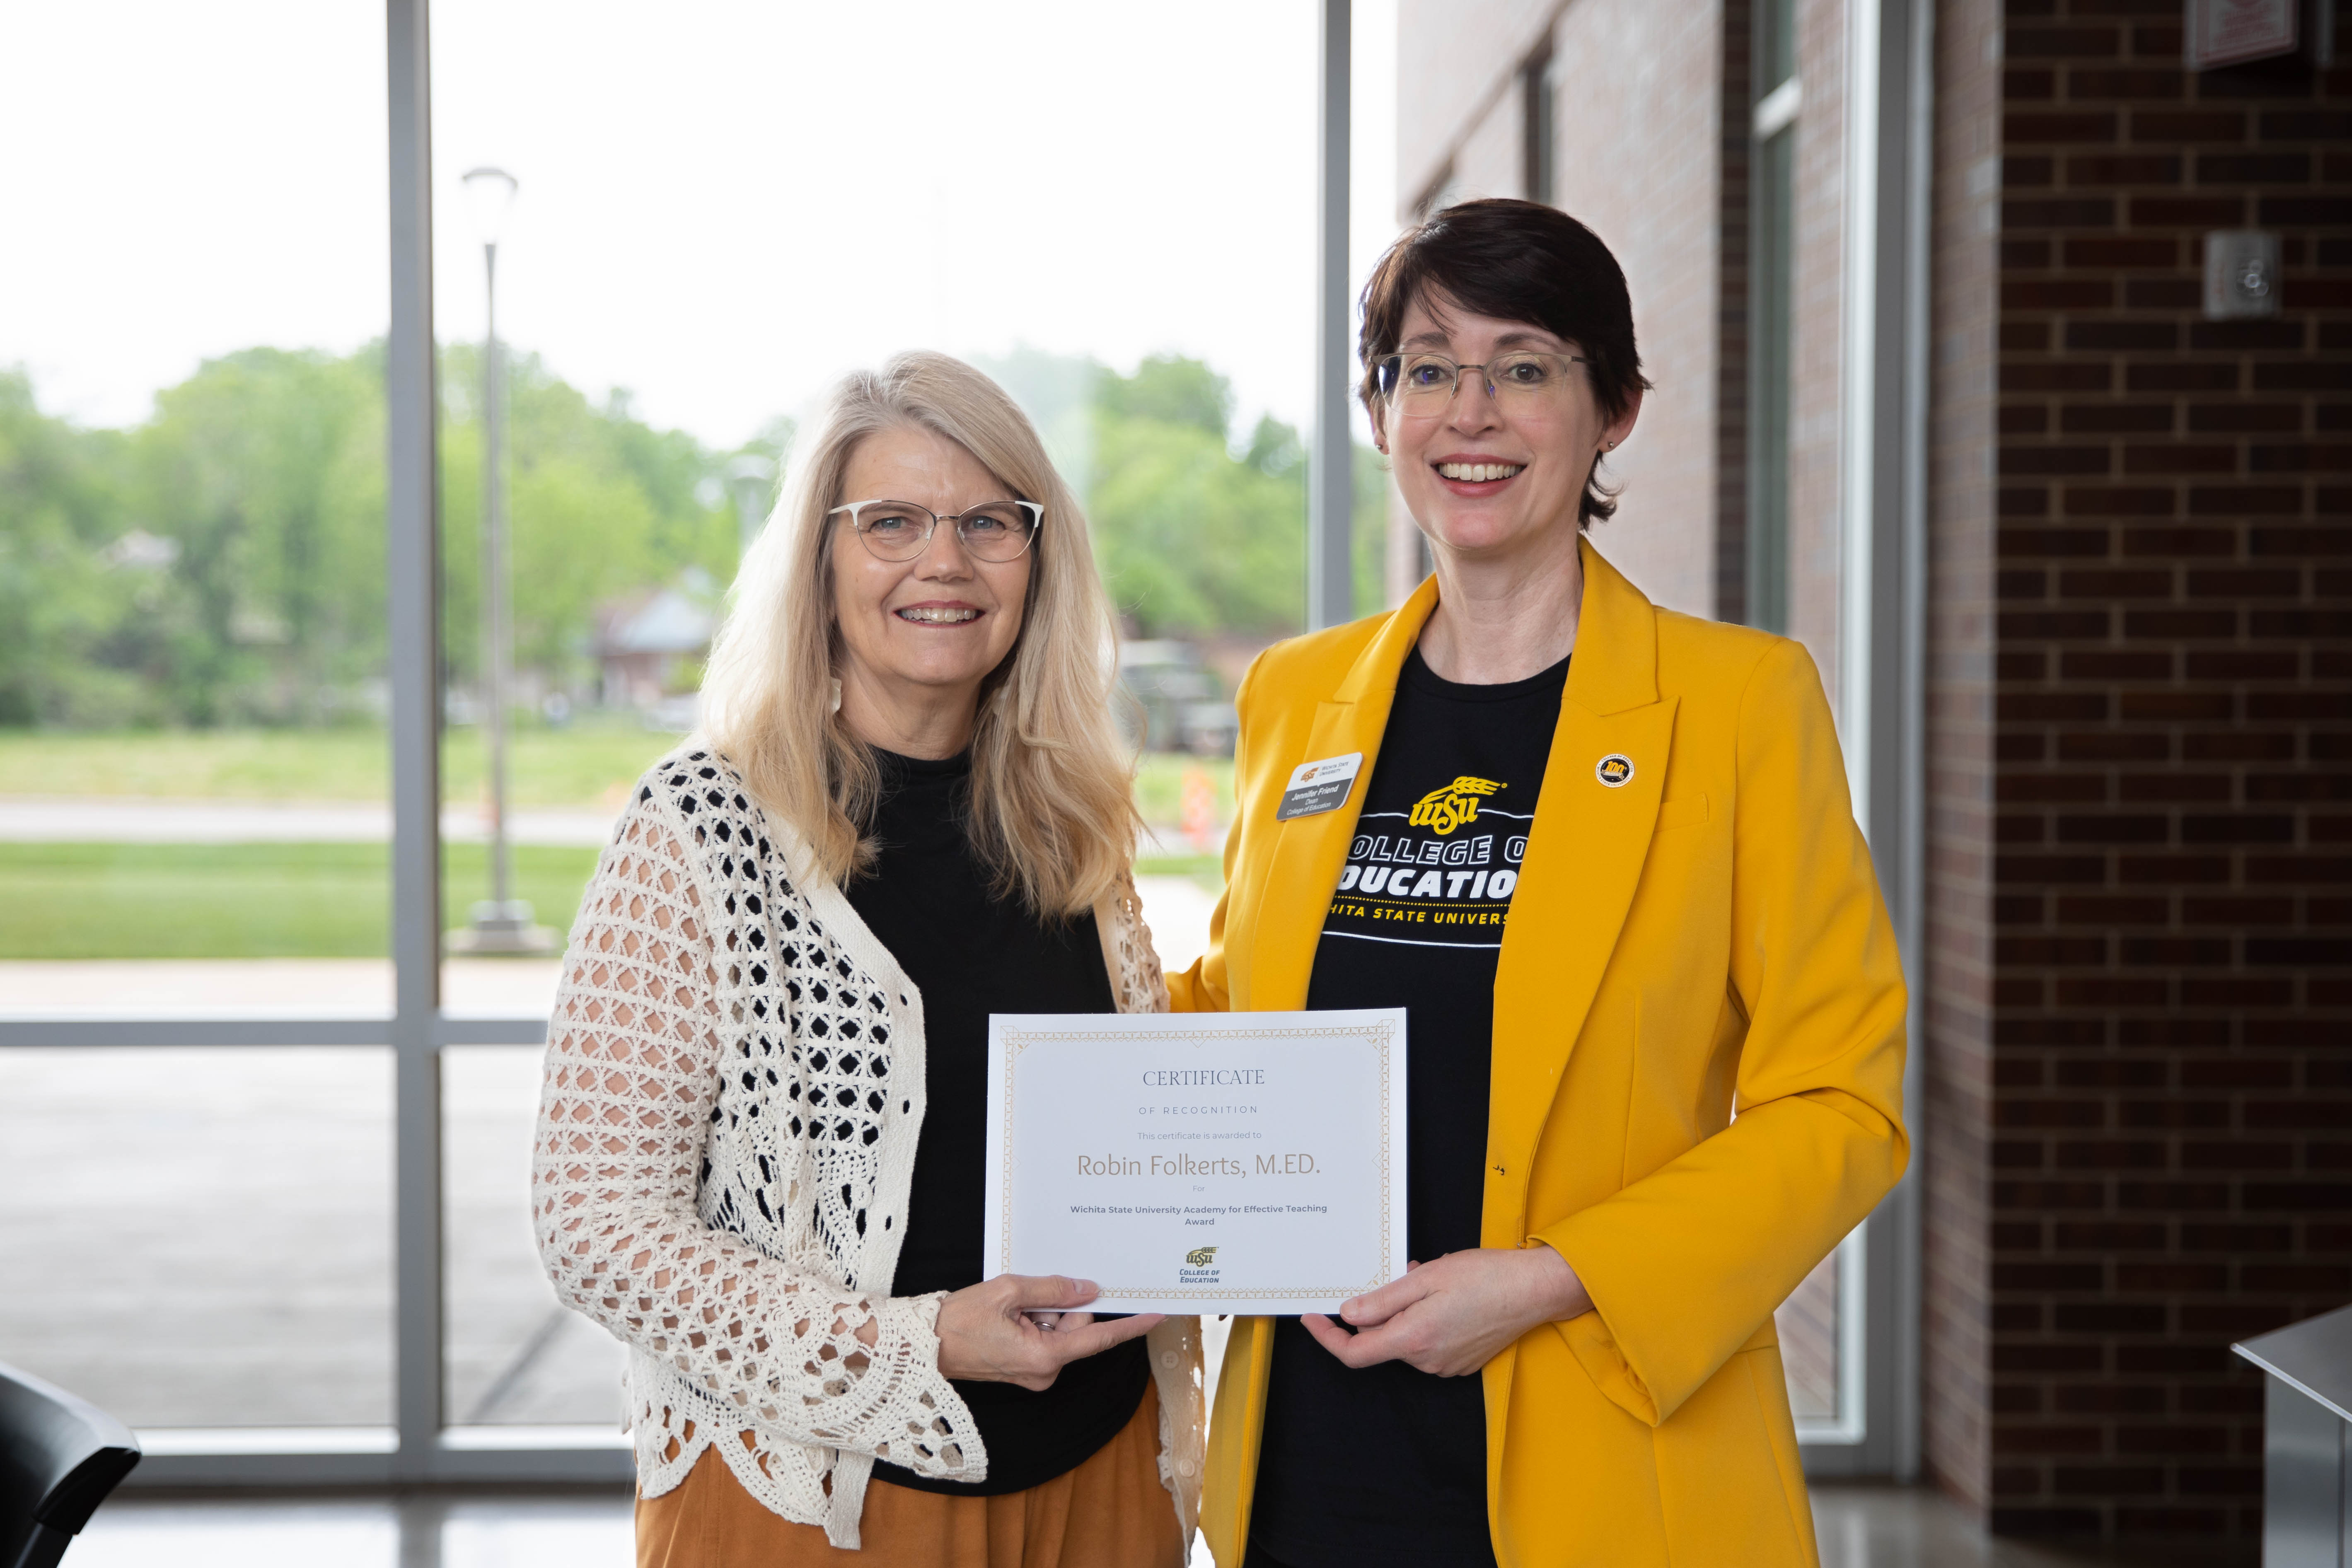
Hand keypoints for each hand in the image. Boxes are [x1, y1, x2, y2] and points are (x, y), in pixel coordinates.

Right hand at [935, 1274, 1165, 1390]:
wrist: (925, 1346)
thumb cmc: (960, 1320)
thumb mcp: (1008, 1292)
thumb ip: (1052, 1290)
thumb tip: (1087, 1289)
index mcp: (1045, 1356)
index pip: (1099, 1338)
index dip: (1131, 1326)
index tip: (1157, 1315)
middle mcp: (1045, 1372)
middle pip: (1075, 1327)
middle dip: (1058, 1306)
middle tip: (1023, 1299)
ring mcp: (1035, 1373)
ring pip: (1059, 1330)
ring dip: (1041, 1313)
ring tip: (1008, 1310)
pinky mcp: (1025, 1370)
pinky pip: (1044, 1338)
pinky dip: (1032, 1322)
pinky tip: (1008, 1317)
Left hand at [1299, 1244, 1591, 1378]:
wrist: (1534, 1291)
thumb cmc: (1484, 1277)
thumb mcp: (1425, 1278)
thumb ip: (1382, 1302)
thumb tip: (1348, 1316)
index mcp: (1413, 1339)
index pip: (1355, 1352)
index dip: (1327, 1337)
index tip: (1312, 1318)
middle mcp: (1427, 1361)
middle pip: (1381, 1342)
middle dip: (1378, 1310)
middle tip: (1399, 1274)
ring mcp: (1446, 1365)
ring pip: (1404, 1340)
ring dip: (1404, 1312)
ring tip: (1427, 1278)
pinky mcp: (1461, 1362)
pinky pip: (1427, 1344)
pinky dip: (1423, 1321)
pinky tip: (1444, 1296)